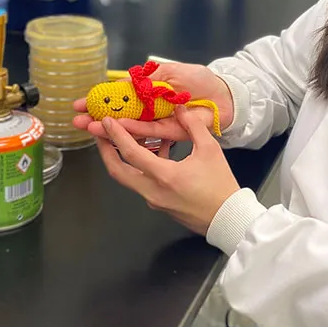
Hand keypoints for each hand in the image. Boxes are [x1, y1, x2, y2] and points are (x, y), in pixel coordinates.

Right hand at [72, 62, 234, 145]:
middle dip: (97, 117)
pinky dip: (132, 130)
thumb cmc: (199, 80)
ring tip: (89, 127)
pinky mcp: (170, 132)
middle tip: (76, 120)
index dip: (100, 101)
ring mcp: (159, 122)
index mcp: (148, 94)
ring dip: (109, 127)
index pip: (118, 99)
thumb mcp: (169, 71)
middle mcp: (150, 110)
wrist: (224, 93)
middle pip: (119, 116)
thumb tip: (121, 84)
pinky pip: (148, 131)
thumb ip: (147, 78)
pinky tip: (116, 129)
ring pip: (129, 127)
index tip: (80, 104)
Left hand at [96, 106, 240, 235]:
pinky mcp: (159, 204)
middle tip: (100, 134)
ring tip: (125, 139)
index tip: (107, 121)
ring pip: (128, 178)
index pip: (130, 153)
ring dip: (122, 159)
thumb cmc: (220, 186)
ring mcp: (154, 200)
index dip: (116, 135)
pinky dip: (142, 167)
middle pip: (117, 171)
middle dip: (105, 151)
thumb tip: (180, 108)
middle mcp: (152, 190)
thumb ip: (193, 126)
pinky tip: (156, 152)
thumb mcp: (210, 150)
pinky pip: (142, 183)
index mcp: (164, 176)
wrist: (228, 218)